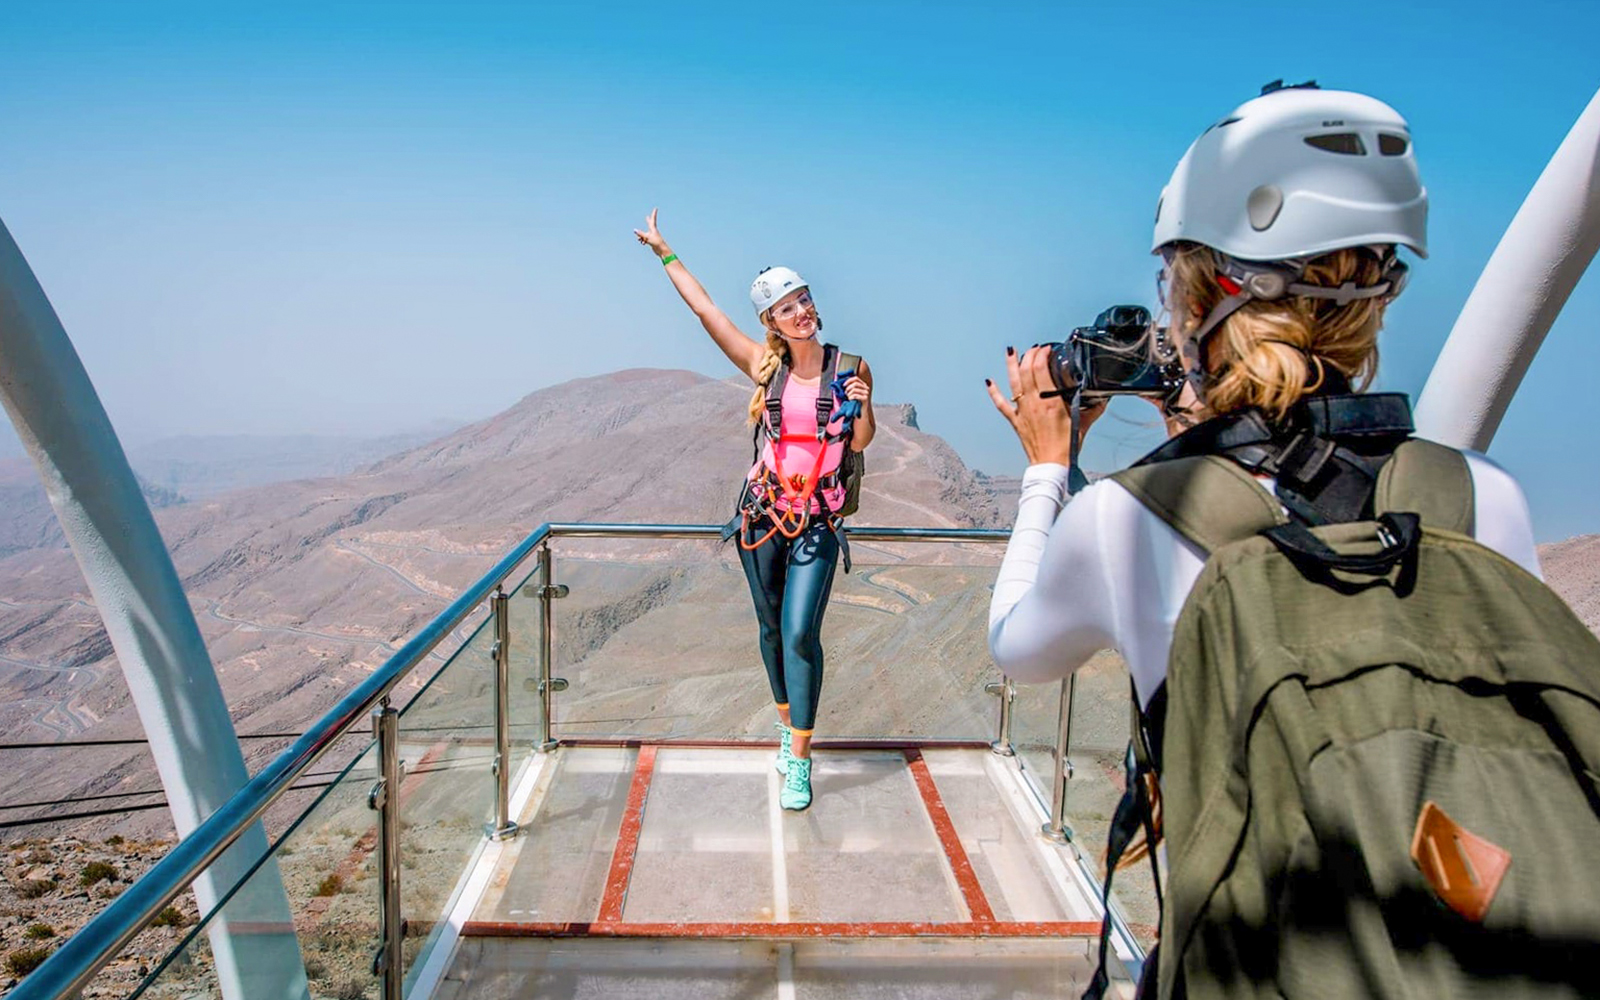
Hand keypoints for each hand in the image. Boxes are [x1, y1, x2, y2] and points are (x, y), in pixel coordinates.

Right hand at [633, 207, 669, 256]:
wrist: (661, 250)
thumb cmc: (656, 242)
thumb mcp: (647, 237)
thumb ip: (640, 233)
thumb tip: (634, 230)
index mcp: (653, 228)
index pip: (653, 219)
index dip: (654, 213)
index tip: (656, 208)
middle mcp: (653, 231)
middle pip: (650, 224)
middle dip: (648, 221)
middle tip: (647, 217)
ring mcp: (652, 236)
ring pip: (645, 233)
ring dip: (641, 236)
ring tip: (639, 239)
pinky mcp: (652, 241)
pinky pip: (645, 239)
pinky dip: (643, 240)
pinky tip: (642, 243)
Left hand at [842, 375, 869, 403]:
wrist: (861, 412)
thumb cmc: (855, 402)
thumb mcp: (852, 393)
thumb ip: (850, 387)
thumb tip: (844, 383)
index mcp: (863, 385)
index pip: (856, 378)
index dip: (849, 380)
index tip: (843, 385)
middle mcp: (866, 388)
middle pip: (855, 384)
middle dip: (848, 388)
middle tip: (845, 393)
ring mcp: (866, 393)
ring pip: (854, 390)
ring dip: (849, 394)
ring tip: (848, 398)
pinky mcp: (865, 398)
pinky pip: (855, 395)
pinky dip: (851, 397)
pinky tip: (850, 400)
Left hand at [986, 346, 1104, 465]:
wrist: (1051, 465)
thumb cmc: (1066, 447)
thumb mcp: (1084, 423)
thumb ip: (1094, 408)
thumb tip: (1103, 399)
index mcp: (1050, 401)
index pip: (1041, 368)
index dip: (1042, 354)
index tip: (1047, 349)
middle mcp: (1033, 403)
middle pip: (1026, 370)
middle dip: (1029, 355)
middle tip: (1034, 348)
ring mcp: (1022, 411)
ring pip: (1013, 382)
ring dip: (1010, 365)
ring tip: (1010, 351)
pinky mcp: (1016, 420)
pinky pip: (1001, 404)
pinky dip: (994, 392)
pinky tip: (990, 382)